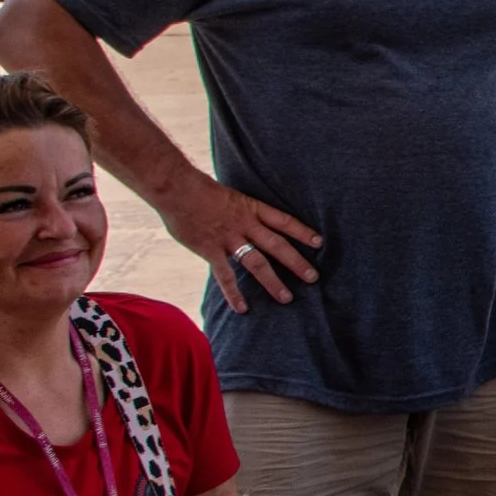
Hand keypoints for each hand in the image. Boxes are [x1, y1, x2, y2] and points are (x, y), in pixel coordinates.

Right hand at [155, 174, 320, 313]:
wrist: (175, 187)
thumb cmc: (200, 190)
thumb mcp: (230, 196)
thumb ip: (243, 212)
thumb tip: (253, 224)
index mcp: (251, 208)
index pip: (284, 221)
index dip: (302, 232)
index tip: (320, 243)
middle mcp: (245, 224)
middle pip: (277, 245)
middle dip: (297, 262)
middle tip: (313, 278)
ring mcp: (228, 238)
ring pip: (257, 263)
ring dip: (273, 282)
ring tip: (287, 298)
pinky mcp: (210, 249)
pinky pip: (225, 275)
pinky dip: (234, 293)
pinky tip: (242, 308)